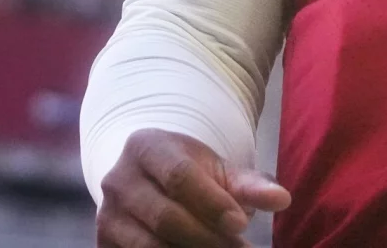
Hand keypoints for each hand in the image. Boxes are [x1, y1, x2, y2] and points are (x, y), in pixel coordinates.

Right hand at [96, 129, 290, 246]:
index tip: (241, 224)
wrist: (148, 179)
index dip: (213, 204)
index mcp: (146, 147)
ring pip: (150, 246)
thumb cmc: (191, 173)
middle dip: (208, 238)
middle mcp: (118, 179)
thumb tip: (282, 199)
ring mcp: (108, 214)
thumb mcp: (219, 170)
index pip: (180, 177)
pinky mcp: (104, 242)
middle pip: (166, 218)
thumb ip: (249, 184)